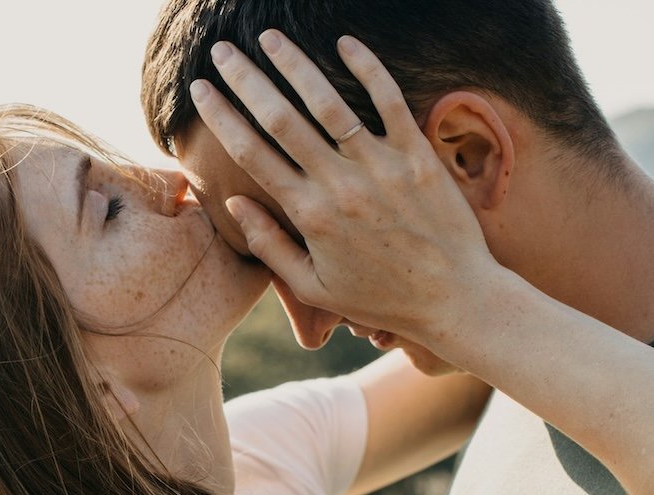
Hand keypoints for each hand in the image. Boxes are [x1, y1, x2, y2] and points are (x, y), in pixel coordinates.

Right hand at [190, 32, 496, 347]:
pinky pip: (388, 100)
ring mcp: (380, 167)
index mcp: (309, 217)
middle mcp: (340, 186)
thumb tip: (235, 205)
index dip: (222, 117)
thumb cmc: (380, 298)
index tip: (201, 91)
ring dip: (294, 63)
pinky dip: (366, 67)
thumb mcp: (314, 287)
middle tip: (220, 50)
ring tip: (269, 36)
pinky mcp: (417, 156)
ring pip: (327, 102)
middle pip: (280, 119)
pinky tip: (344, 42)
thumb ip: (271, 247)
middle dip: (245, 79)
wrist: (452, 299)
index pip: (253, 155)